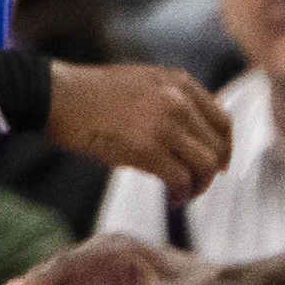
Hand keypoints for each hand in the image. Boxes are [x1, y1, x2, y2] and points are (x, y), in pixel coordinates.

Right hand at [48, 58, 232, 194]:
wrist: (60, 96)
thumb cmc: (94, 94)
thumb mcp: (144, 83)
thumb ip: (173, 102)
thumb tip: (191, 138)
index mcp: (180, 83)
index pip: (223, 120)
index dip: (225, 147)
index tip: (218, 164)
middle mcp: (179, 102)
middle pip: (218, 146)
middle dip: (211, 172)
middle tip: (197, 185)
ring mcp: (166, 125)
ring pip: (205, 166)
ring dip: (198, 187)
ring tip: (183, 195)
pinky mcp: (147, 149)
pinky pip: (180, 179)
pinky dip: (181, 195)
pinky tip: (172, 200)